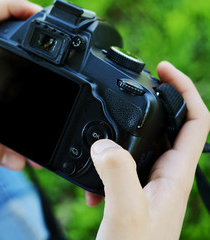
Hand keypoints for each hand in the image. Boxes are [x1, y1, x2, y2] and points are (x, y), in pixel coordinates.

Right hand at [85, 62, 209, 238]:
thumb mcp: (125, 210)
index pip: (196, 122)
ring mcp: (147, 185)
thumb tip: (103, 143)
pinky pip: (118, 165)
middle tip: (131, 87)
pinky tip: (89, 181)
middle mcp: (165, 176)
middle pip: (168, 127)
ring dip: (119, 136)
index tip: (164, 70)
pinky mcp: (130, 193)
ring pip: (139, 145)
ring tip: (98, 134)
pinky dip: (102, 164)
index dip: (184, 90)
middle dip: (152, 103)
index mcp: (174, 175)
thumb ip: (116, 172)